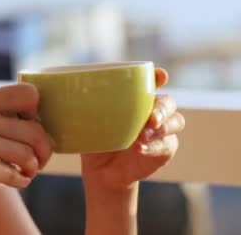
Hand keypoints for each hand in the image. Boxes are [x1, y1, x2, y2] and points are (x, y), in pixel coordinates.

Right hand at [0, 84, 51, 223]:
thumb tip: (33, 116)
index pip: (28, 94)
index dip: (36, 113)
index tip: (28, 128)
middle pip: (37, 128)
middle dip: (43, 147)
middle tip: (36, 159)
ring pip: (31, 153)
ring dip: (32, 167)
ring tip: (24, 171)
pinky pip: (19, 175)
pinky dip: (21, 181)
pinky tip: (12, 181)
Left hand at [80, 68, 185, 190]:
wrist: (101, 170)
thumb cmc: (95, 138)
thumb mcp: (88, 121)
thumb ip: (87, 108)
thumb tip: (71, 94)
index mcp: (136, 98)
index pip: (152, 81)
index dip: (158, 77)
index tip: (161, 76)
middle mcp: (153, 110)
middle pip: (168, 102)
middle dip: (162, 108)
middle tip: (151, 118)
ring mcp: (162, 130)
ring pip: (175, 122)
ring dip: (161, 128)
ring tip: (142, 136)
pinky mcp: (165, 149)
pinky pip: (167, 145)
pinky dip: (154, 147)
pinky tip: (140, 149)